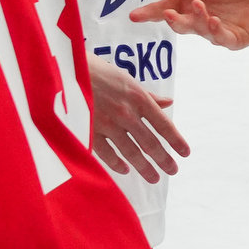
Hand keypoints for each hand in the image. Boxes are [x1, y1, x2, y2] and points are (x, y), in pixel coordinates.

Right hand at [89, 56, 190, 182]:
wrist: (64, 70)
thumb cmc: (96, 71)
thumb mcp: (125, 78)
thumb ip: (147, 95)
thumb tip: (168, 103)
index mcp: (138, 97)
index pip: (163, 124)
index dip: (176, 140)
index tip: (185, 153)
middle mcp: (126, 113)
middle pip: (150, 142)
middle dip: (164, 159)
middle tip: (173, 170)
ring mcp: (107, 124)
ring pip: (131, 152)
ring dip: (145, 167)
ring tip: (154, 177)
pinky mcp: (89, 132)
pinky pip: (107, 154)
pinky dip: (117, 164)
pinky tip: (125, 170)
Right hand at [130, 0, 248, 48]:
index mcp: (193, 0)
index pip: (168, 7)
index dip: (151, 12)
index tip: (134, 16)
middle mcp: (202, 18)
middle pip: (181, 23)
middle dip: (172, 20)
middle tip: (167, 13)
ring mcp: (217, 30)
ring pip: (199, 31)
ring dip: (196, 20)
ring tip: (198, 6)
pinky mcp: (234, 38)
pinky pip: (220, 38)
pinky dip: (215, 30)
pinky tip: (213, 20)